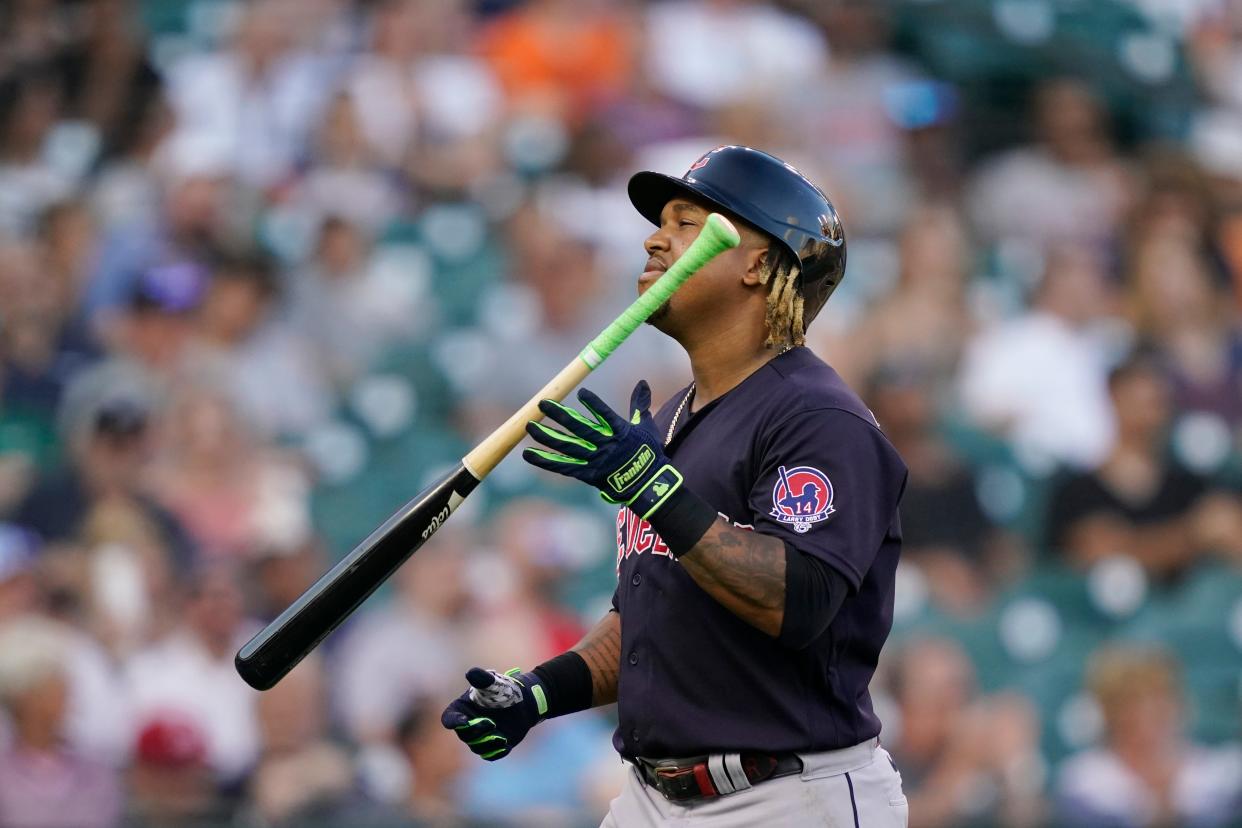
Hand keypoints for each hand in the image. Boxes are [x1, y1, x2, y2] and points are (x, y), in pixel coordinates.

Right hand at [441, 667, 546, 760]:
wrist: (523, 701)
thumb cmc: (503, 689)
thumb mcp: (493, 682)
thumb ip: (482, 679)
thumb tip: (471, 672)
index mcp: (461, 710)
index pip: (448, 718)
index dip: (454, 722)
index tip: (464, 721)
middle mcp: (467, 726)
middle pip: (465, 735)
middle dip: (477, 731)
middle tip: (492, 723)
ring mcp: (479, 738)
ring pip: (477, 747)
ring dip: (488, 743)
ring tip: (502, 737)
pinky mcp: (492, 746)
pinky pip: (490, 755)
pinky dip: (496, 752)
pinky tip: (505, 746)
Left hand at [524, 381, 684, 518]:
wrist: (648, 485)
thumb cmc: (648, 453)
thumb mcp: (646, 427)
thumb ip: (639, 404)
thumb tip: (642, 382)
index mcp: (621, 432)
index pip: (606, 415)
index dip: (595, 404)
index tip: (582, 392)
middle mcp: (605, 446)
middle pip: (579, 429)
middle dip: (559, 415)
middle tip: (542, 403)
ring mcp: (595, 461)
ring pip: (567, 447)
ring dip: (546, 436)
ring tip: (529, 425)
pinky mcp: (587, 475)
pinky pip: (563, 467)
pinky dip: (545, 461)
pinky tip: (528, 454)